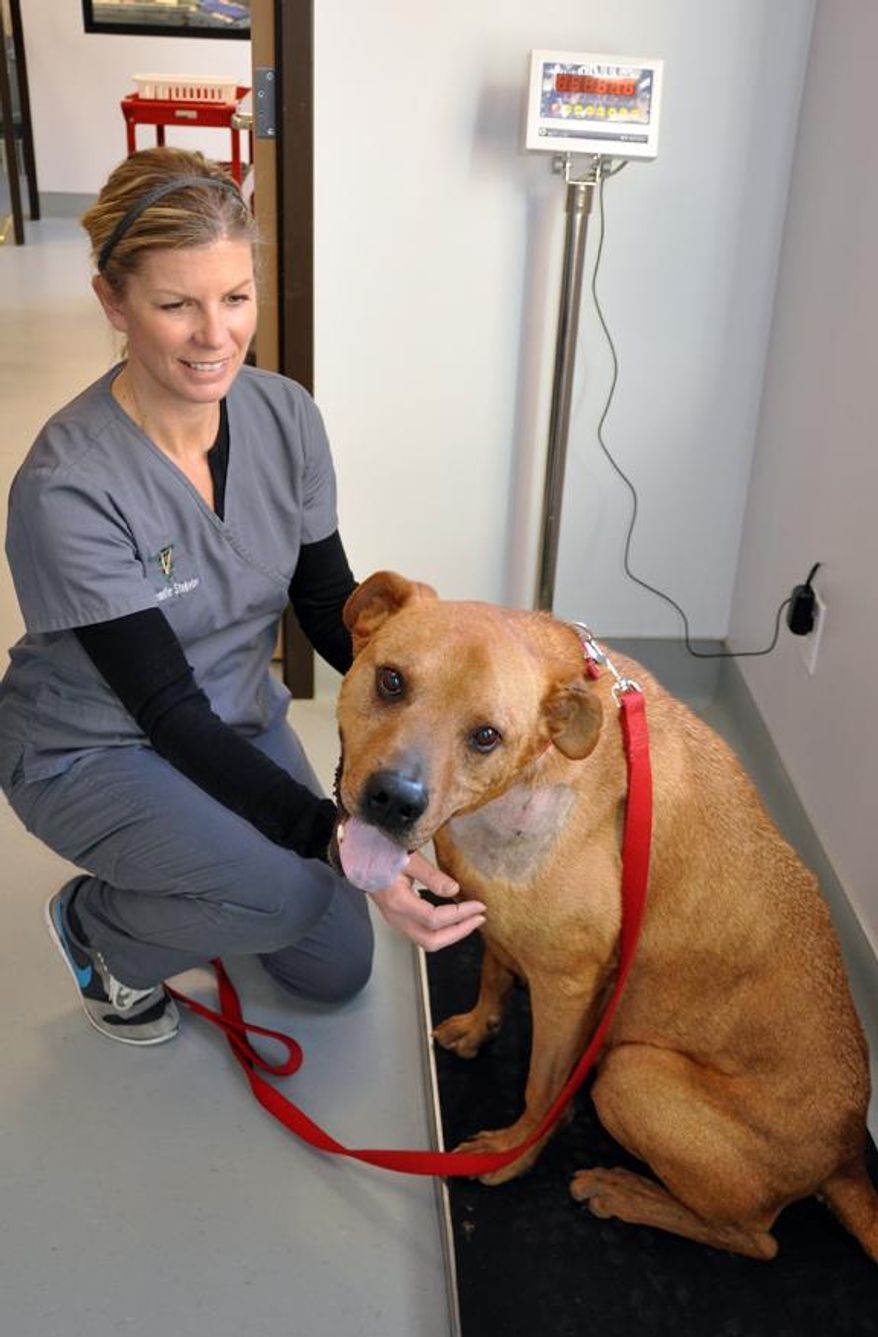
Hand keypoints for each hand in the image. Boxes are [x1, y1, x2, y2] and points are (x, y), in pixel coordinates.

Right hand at [368, 850, 485, 951]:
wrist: (357, 854)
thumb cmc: (380, 851)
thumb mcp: (408, 858)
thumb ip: (431, 875)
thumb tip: (454, 891)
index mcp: (398, 902)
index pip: (435, 919)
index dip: (460, 915)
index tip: (479, 905)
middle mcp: (396, 916)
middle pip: (431, 940)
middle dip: (459, 932)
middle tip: (479, 918)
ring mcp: (396, 919)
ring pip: (427, 940)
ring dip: (451, 933)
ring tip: (470, 919)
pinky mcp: (398, 916)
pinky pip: (422, 932)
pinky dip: (441, 928)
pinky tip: (453, 915)